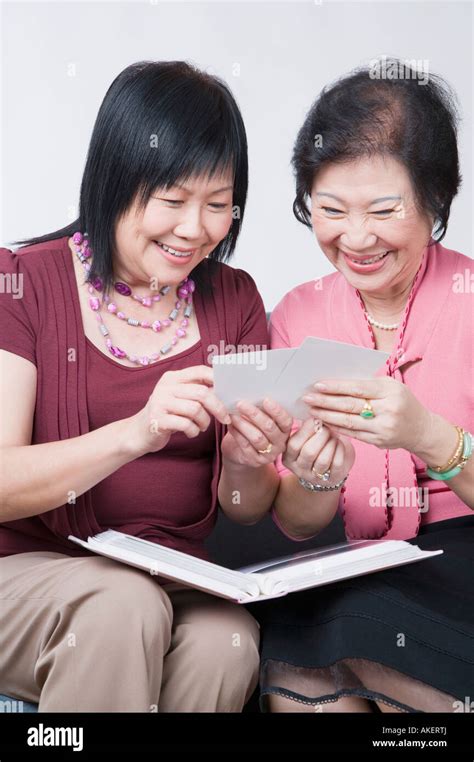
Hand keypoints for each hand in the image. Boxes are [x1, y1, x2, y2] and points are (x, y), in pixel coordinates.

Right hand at [127, 365, 230, 455]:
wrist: (138, 433)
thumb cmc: (166, 415)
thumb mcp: (178, 399)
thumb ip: (197, 392)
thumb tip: (225, 390)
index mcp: (172, 378)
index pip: (200, 370)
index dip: (217, 379)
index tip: (228, 392)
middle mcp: (165, 387)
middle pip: (202, 392)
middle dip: (218, 407)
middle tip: (225, 418)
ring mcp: (160, 402)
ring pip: (196, 409)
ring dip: (204, 422)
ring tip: (201, 427)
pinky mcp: (158, 419)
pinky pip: (186, 424)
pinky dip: (193, 431)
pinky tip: (191, 432)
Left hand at [221, 398, 292, 467]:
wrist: (239, 452)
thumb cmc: (251, 428)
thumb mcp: (259, 419)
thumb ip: (261, 408)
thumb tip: (253, 390)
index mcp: (285, 430)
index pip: (286, 421)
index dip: (277, 411)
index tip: (265, 400)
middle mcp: (280, 443)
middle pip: (269, 428)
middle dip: (255, 414)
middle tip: (241, 403)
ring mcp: (269, 454)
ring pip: (257, 438)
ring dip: (243, 424)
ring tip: (232, 414)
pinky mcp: (255, 461)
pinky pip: (246, 446)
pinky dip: (237, 434)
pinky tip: (230, 425)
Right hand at [283, 417, 354, 484]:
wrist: (330, 467)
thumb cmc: (316, 445)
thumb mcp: (305, 437)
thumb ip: (305, 426)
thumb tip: (312, 407)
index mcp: (288, 457)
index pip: (294, 444)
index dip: (306, 430)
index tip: (316, 418)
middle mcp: (299, 469)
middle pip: (309, 452)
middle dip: (321, 435)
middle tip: (327, 427)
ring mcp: (315, 476)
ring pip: (323, 459)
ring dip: (331, 443)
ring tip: (333, 435)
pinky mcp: (332, 479)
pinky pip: (337, 463)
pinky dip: (340, 449)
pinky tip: (339, 443)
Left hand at [302, 376, 432, 451]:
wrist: (421, 429)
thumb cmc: (402, 401)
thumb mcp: (391, 386)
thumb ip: (367, 384)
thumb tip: (336, 381)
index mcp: (391, 391)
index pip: (358, 388)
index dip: (336, 387)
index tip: (318, 385)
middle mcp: (388, 410)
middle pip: (350, 405)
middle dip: (325, 401)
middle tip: (307, 398)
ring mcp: (383, 428)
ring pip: (348, 421)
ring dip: (326, 415)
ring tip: (311, 410)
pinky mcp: (378, 441)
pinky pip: (352, 433)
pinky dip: (336, 427)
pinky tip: (324, 421)